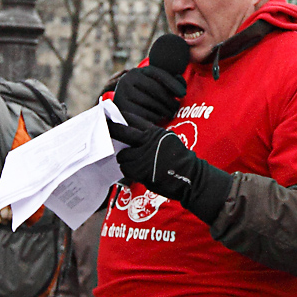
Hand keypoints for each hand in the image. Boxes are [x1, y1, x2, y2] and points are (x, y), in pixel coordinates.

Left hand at [107, 118, 230, 222]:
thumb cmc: (179, 162)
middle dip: (112, 131)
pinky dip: (129, 172)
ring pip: (122, 155)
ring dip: (125, 160)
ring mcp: (144, 155)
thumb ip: (152, 138)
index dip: (121, 119)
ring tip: (134, 164)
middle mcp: (149, 141)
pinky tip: (138, 173)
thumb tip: (132, 136)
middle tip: (106, 130)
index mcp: (156, 132)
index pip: (132, 119)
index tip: (113, 119)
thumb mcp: (168, 142)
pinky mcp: (141, 170)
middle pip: (121, 131)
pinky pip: (126, 169)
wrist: (191, 177)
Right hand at [112, 65, 185, 124]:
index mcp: (137, 72)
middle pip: (156, 89)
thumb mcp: (156, 86)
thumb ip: (172, 82)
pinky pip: (146, 114)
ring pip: (152, 102)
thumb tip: (181, 81)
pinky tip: (159, 117)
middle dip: (170, 99)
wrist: (125, 110)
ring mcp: (122, 95)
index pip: (158, 74)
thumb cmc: (146, 96)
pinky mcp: (124, 110)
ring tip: (170, 112)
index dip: (173, 83)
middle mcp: (126, 81)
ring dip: (166, 109)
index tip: (183, 94)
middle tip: (177, 107)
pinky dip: (157, 117)